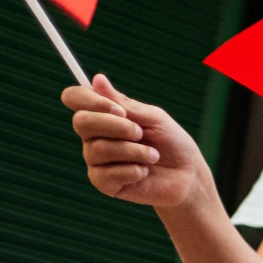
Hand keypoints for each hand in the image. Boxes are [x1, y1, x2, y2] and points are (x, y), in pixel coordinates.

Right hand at [61, 74, 208, 208]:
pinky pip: (108, 174)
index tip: (119, 109)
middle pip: (81, 122)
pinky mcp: (103, 183)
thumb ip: (124, 103)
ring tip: (153, 155)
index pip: (74, 98)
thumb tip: (97, 79)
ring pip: (99, 149)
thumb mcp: (153, 118)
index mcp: (102, 114)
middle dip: (117, 126)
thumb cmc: (170, 141)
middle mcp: (93, 136)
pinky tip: (145, 172)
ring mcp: (96, 160)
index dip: (89, 100)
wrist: (188, 174)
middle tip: (141, 133)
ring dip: (135, 151)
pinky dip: (135, 170)